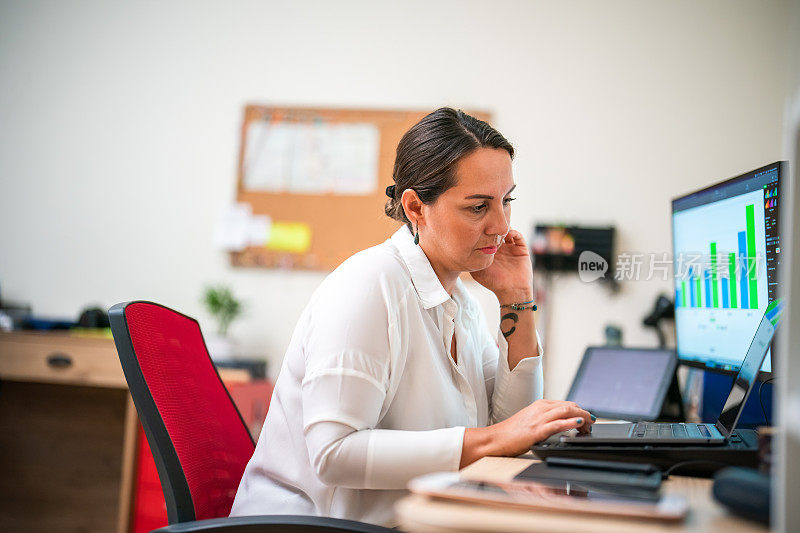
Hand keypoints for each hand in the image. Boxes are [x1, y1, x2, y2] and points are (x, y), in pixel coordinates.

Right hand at [461, 400, 593, 465]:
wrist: (494, 439)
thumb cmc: (510, 433)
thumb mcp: (530, 421)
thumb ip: (544, 420)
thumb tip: (560, 424)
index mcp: (539, 405)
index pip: (565, 404)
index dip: (579, 410)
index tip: (586, 419)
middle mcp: (540, 409)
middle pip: (569, 405)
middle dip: (584, 413)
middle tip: (591, 423)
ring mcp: (538, 419)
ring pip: (566, 411)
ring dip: (581, 416)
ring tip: (589, 424)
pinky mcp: (536, 430)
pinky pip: (557, 424)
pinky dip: (570, 422)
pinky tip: (578, 424)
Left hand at [469, 229, 532, 299]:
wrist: (511, 291)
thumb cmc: (493, 282)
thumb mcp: (477, 271)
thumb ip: (471, 260)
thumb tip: (459, 250)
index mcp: (490, 250)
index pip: (486, 235)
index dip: (483, 230)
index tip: (479, 226)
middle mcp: (501, 247)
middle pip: (496, 231)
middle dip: (493, 225)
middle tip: (488, 222)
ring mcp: (511, 247)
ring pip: (507, 231)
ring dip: (502, 228)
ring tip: (497, 229)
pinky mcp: (521, 248)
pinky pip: (518, 236)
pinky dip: (513, 232)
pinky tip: (507, 234)